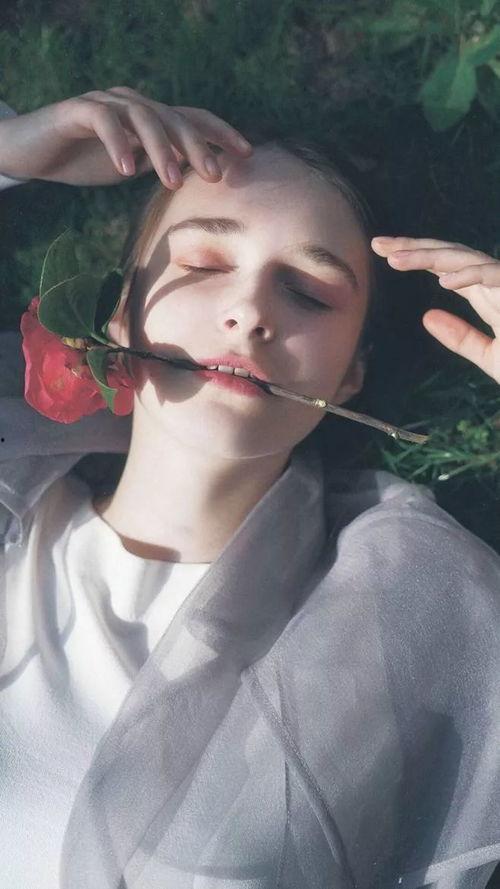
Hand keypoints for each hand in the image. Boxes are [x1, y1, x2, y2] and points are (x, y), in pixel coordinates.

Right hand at [0, 85, 252, 187]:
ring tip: (172, 181)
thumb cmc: (83, 160)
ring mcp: (106, 104)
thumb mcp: (131, 166)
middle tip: (214, 174)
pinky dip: (117, 143)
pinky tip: (126, 169)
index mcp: (149, 119)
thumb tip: (195, 180)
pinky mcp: (77, 110)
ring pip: (143, 117)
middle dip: (198, 145)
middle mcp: (132, 105)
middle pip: (174, 118)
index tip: (247, 154)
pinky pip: (103, 121)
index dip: (221, 133)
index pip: (192, 120)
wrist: (33, 153)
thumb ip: (159, 165)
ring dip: (161, 149)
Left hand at [371, 236, 499, 384]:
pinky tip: (445, 280)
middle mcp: (497, 282)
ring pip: (468, 259)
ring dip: (432, 257)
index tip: (381, 252)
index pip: (445, 267)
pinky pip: (497, 278)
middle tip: (377, 243)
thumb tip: (426, 316)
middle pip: (450, 256)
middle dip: (414, 247)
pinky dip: (472, 276)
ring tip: (397, 259)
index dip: (415, 257)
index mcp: (487, 293)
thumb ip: (461, 338)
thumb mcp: (491, 357)